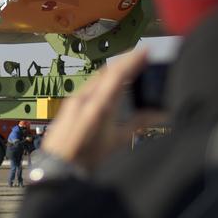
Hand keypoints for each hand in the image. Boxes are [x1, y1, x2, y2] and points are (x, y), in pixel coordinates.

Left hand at [40, 50, 158, 171]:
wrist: (59, 167)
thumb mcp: (117, 141)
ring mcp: (75, 99)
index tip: (146, 51)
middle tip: (141, 56)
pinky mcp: (70, 104)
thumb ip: (138, 123)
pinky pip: (90, 84)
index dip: (133, 60)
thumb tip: (159, 112)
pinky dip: (104, 79)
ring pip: (98, 77)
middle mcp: (84, 97)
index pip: (117, 74)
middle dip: (125, 61)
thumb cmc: (88, 157)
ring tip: (130, 66)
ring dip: (114, 69)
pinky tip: (111, 82)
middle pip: (107, 71)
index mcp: (98, 105)